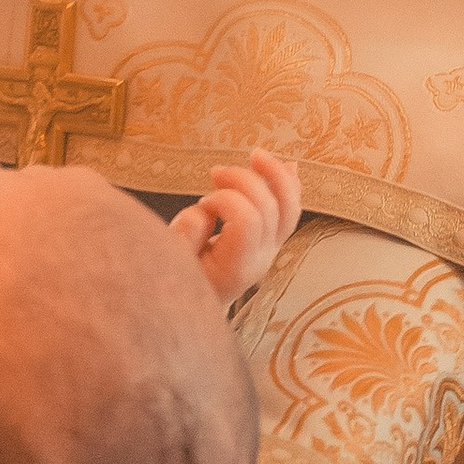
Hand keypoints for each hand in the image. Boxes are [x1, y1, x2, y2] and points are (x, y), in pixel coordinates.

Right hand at [173, 149, 301, 300]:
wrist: (194, 307)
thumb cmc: (179, 280)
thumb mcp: (172, 262)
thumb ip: (185, 237)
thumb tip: (205, 212)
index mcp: (236, 268)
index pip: (247, 221)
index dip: (224, 200)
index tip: (201, 205)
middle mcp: (262, 258)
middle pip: (269, 206)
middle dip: (243, 179)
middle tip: (215, 173)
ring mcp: (271, 250)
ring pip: (289, 206)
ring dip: (272, 174)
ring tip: (253, 156)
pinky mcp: (272, 241)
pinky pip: (291, 211)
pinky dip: (290, 185)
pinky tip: (289, 166)